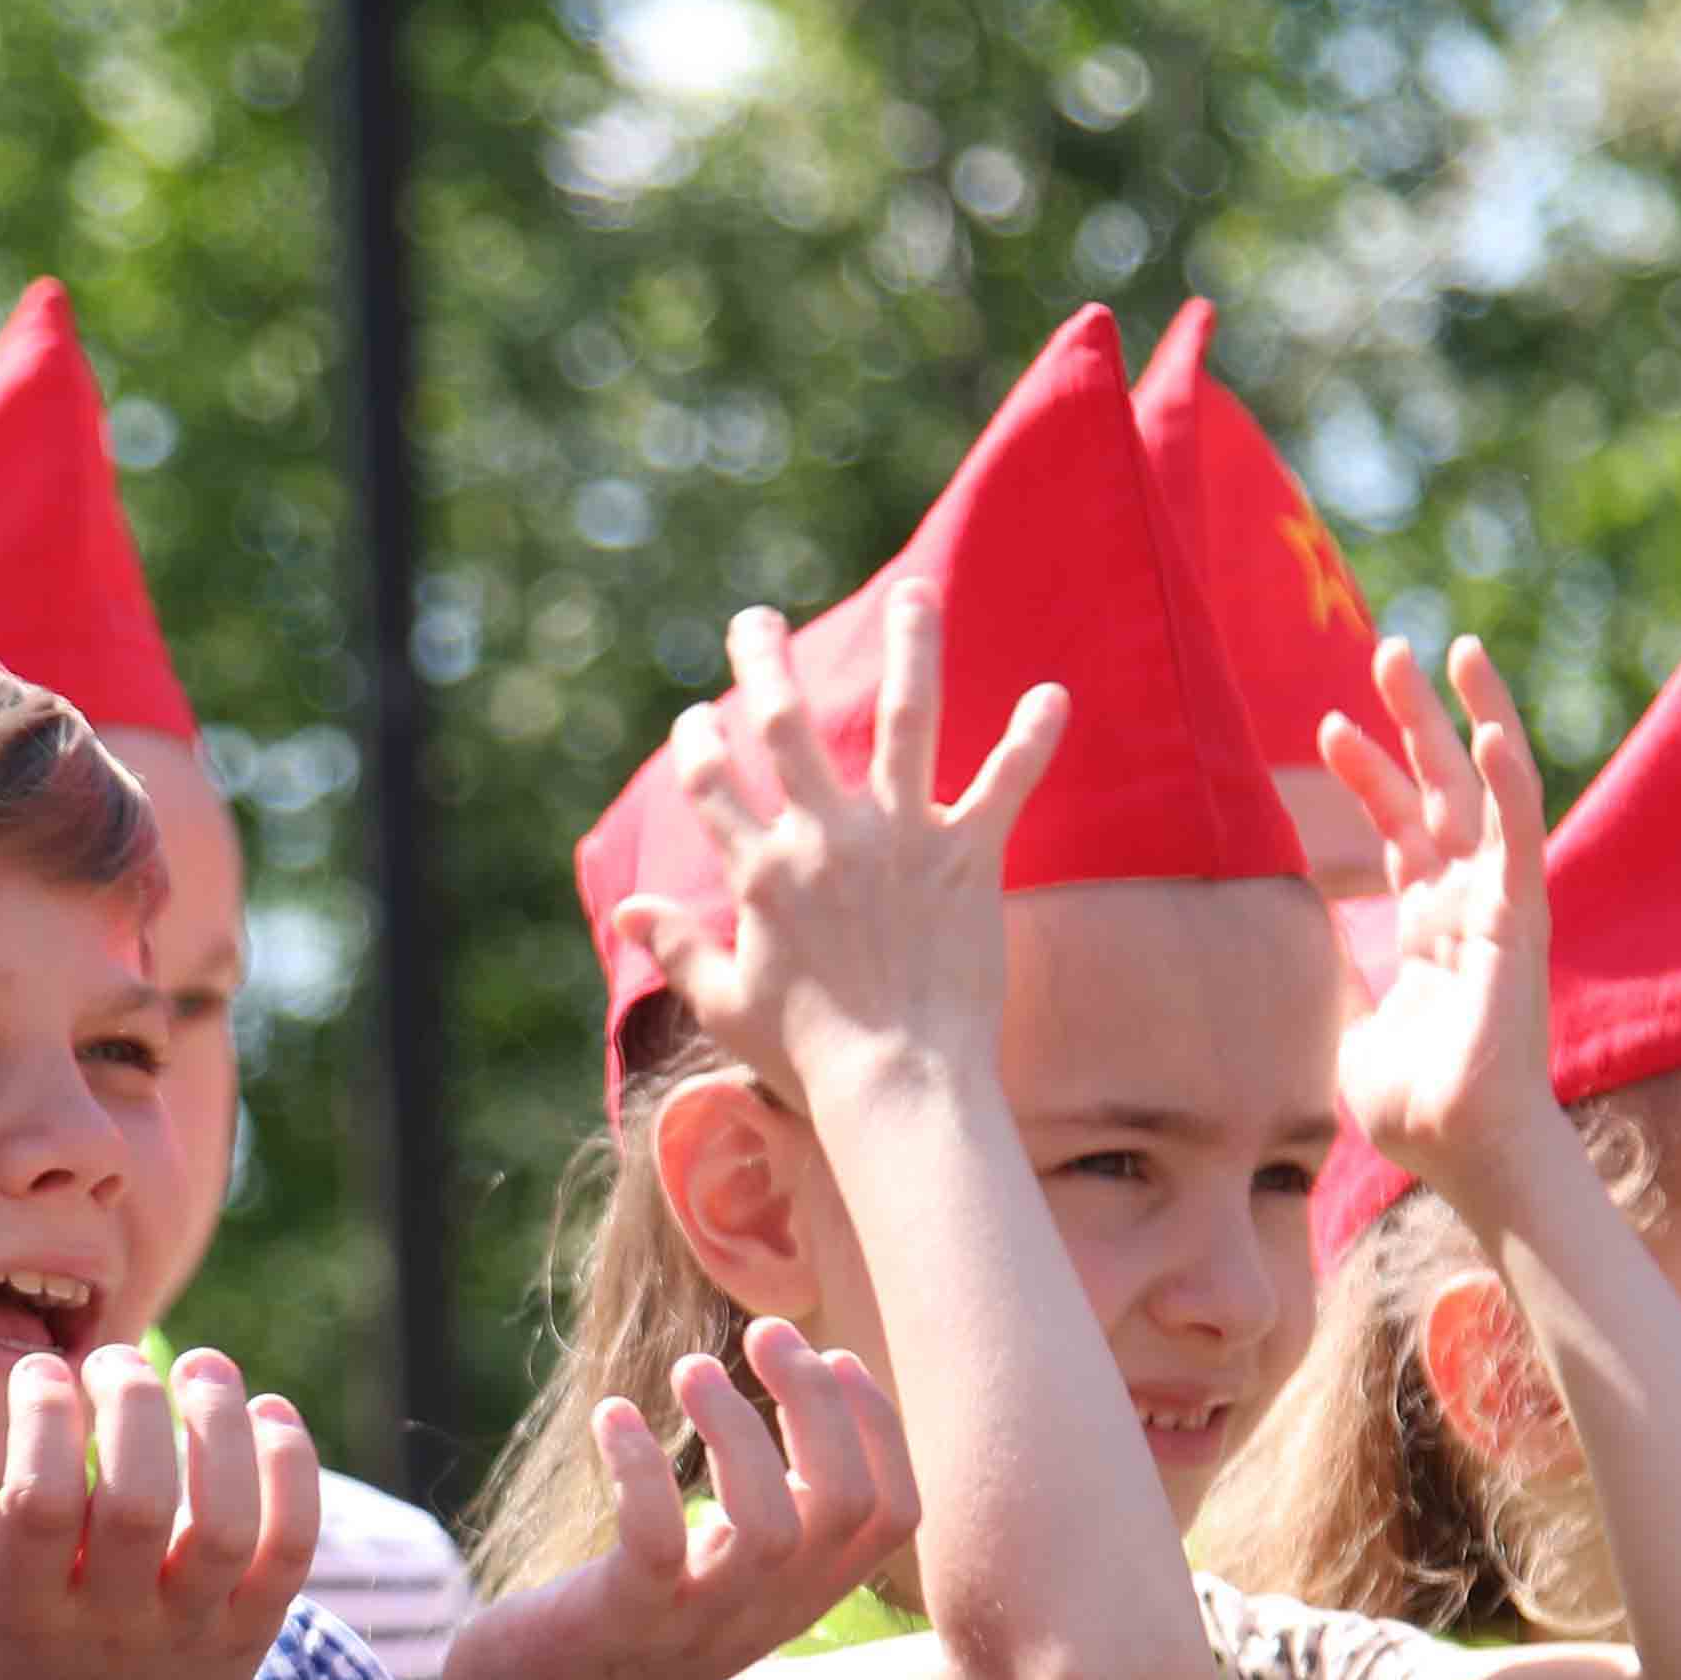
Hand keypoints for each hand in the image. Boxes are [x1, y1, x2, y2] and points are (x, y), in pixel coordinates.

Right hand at [0, 1346, 322, 1679]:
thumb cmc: (1, 1650)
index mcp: (23, 1611)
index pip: (39, 1504)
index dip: (43, 1418)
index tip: (39, 1371)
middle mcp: (113, 1626)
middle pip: (138, 1506)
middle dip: (130, 1406)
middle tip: (115, 1359)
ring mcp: (191, 1632)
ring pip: (227, 1525)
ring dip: (221, 1427)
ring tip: (201, 1367)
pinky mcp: (253, 1631)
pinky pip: (292, 1549)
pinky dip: (293, 1471)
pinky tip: (268, 1413)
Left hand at [441, 1317, 911, 1679]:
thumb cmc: (629, 1629)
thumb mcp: (723, 1571)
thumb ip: (770, 1507)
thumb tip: (803, 1391)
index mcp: (800, 1594)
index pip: (894, 1513)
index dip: (879, 1424)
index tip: (832, 1353)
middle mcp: (765, 1611)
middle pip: (848, 1503)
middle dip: (818, 1400)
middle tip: (764, 1331)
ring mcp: (697, 1622)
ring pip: (770, 1527)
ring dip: (735, 1428)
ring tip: (691, 1368)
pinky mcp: (620, 1623)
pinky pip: (655, 1542)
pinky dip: (639, 1466)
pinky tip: (612, 1416)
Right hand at [614, 587, 1063, 1100]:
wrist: (898, 1086)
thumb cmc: (810, 1058)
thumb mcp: (727, 1005)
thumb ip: (679, 947)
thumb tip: (627, 910)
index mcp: (761, 875)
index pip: (712, 785)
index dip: (698, 744)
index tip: (698, 717)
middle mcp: (824, 840)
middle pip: (784, 728)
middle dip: (763, 663)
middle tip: (754, 620)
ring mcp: (899, 841)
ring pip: (904, 720)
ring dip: (910, 649)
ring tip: (915, 594)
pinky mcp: (968, 859)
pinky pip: (1005, 785)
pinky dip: (1031, 740)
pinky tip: (1053, 696)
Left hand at [1319, 634, 1567, 1208]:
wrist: (1464, 1157)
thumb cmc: (1417, 1111)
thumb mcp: (1348, 1030)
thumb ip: (1333, 980)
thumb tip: (1292, 954)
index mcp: (1431, 925)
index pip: (1400, 828)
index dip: (1367, 774)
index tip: (1326, 727)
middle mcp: (1468, 904)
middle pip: (1441, 790)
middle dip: (1415, 721)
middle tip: (1389, 649)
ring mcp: (1498, 908)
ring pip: (1488, 792)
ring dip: (1472, 719)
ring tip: (1454, 649)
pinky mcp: (1520, 924)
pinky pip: (1517, 841)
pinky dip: (1509, 784)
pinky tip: (1489, 730)